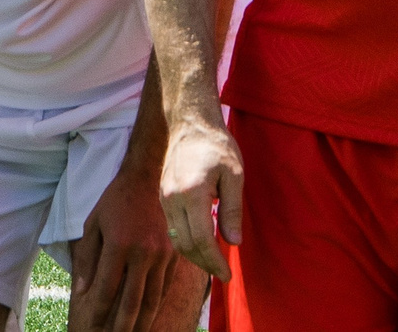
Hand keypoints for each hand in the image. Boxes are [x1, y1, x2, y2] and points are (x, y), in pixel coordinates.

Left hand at [68, 144, 189, 331]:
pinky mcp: (174, 254)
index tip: (94, 326)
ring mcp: (162, 254)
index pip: (108, 288)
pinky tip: (149, 316)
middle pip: (132, 300)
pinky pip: (165, 286)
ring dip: (143, 321)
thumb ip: (88, 258)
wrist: (148, 178)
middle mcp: (142, 252)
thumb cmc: (115, 201)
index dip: (100, 310)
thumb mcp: (93, 224)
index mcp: (119, 244)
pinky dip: (157, 304)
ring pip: (153, 298)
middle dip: (123, 325)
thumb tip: (84, 291)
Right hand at [157, 114, 241, 282]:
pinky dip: (186, 241)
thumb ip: (232, 209)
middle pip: (186, 245)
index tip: (227, 275)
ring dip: (194, 255)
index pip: (201, 240)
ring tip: (213, 262)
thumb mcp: (234, 175)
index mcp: (192, 193)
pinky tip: (201, 242)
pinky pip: (172, 227)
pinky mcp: (163, 195)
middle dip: (205, 263)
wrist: (189, 123)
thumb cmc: (216, 145)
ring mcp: (165, 197)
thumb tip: (233, 242)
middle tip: (222, 272)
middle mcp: (173, 199)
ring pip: (176, 239)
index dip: (215, 262)